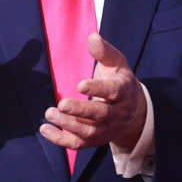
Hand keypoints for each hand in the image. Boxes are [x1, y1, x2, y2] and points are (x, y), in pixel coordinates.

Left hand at [41, 33, 146, 150]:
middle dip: (80, 111)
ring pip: (89, 132)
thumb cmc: (120, 82)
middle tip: (61, 104)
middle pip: (100, 115)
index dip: (97, 89)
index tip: (79, 85)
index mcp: (123, 91)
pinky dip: (61, 140)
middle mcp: (116, 113)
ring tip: (50, 113)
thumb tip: (92, 37)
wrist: (135, 113)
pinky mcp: (95, 140)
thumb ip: (104, 51)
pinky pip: (79, 144)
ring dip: (68, 125)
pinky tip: (45, 129)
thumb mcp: (118, 64)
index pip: (112, 91)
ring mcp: (106, 129)